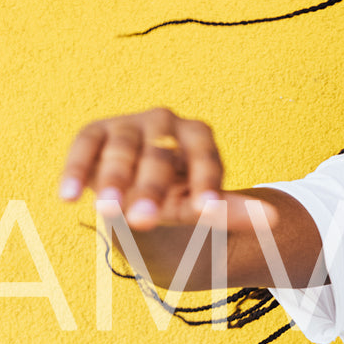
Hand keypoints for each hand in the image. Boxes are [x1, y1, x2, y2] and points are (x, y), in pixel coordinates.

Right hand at [56, 106, 273, 231]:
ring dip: (112, 180)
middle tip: (144, 220)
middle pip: (159, 156)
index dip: (206, 183)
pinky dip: (76, 169)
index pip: (205, 155)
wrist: (143, 185)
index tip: (206, 213)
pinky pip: (85, 146)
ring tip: (107, 210)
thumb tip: (276, 220)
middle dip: (151, 189)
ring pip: (121, 150)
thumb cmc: (182, 194)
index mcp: (198, 136)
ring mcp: (128, 126)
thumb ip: (231, 211)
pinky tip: (67, 196)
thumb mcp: (205, 203)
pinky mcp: (96, 133)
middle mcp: (164, 123)